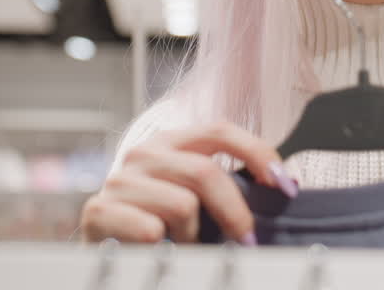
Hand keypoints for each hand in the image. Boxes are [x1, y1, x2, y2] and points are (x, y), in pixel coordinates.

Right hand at [81, 122, 298, 244]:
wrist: (104, 254)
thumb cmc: (155, 225)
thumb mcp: (191, 195)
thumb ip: (224, 185)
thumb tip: (284, 183)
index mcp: (169, 142)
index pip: (220, 130)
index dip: (257, 152)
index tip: (284, 184)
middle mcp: (142, 153)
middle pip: (205, 172)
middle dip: (235, 211)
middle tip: (247, 240)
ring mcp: (119, 181)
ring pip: (182, 206)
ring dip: (193, 238)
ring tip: (184, 247)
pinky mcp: (99, 211)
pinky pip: (152, 231)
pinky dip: (164, 249)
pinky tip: (157, 252)